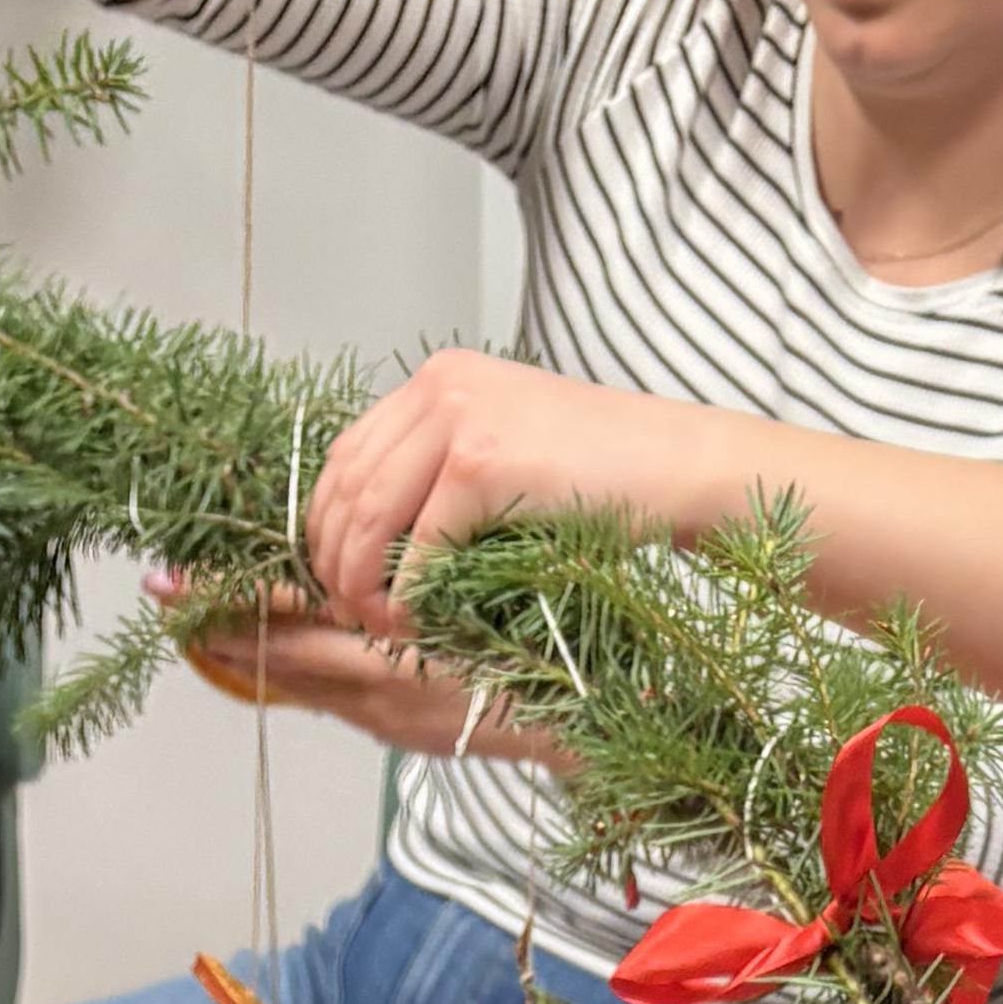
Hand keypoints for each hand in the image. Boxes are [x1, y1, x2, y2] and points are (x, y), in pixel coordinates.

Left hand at [165, 589, 517, 757]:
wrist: (584, 725)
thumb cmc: (548, 651)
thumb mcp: (484, 603)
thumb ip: (414, 588)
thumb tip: (354, 558)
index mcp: (395, 664)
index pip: (292, 633)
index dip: (235, 606)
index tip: (181, 588)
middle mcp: (377, 698)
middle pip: (279, 662)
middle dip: (221, 628)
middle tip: (163, 598)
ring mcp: (383, 719)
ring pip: (299, 681)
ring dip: (249, 650)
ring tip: (198, 621)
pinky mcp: (395, 727)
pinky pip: (329, 694)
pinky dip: (293, 667)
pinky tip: (273, 647)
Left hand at [307, 355, 759, 631]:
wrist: (677, 466)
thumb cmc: (604, 473)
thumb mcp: (507, 451)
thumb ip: (441, 470)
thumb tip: (374, 537)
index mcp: (440, 378)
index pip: (345, 454)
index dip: (325, 525)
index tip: (335, 578)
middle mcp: (441, 386)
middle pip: (345, 487)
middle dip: (334, 562)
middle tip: (348, 614)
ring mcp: (460, 419)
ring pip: (369, 517)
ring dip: (363, 584)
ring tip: (378, 625)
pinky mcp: (483, 464)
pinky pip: (418, 545)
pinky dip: (409, 594)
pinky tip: (417, 621)